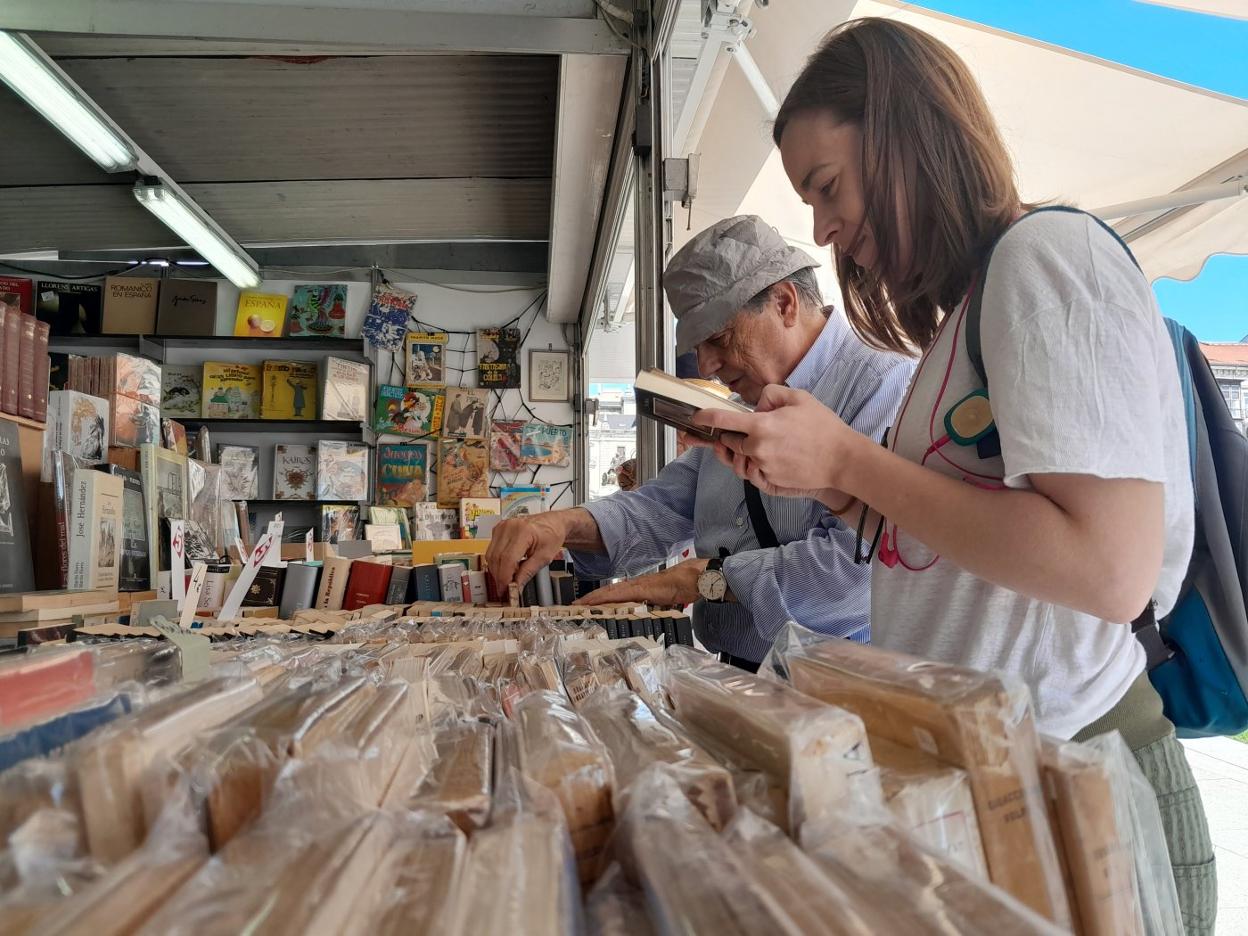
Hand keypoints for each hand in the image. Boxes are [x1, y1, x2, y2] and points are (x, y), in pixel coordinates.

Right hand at [486, 513, 568, 591]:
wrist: (552, 522)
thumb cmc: (552, 535)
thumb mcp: (545, 557)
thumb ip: (528, 572)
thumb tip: (516, 586)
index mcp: (523, 532)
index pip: (507, 559)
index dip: (504, 577)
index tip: (506, 590)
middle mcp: (509, 527)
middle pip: (496, 558)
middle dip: (500, 577)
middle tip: (506, 589)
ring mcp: (502, 527)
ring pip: (491, 555)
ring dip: (496, 571)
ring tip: (507, 580)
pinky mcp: (498, 529)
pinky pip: (491, 550)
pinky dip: (496, 562)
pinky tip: (506, 568)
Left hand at [573, 558, 707, 606]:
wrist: (694, 577)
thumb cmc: (683, 587)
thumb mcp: (666, 601)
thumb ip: (656, 606)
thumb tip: (652, 615)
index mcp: (639, 588)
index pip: (615, 593)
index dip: (599, 598)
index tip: (585, 604)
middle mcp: (635, 585)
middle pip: (607, 592)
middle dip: (590, 599)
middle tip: (573, 605)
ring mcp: (637, 586)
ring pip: (609, 592)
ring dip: (593, 599)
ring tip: (578, 605)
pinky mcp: (641, 589)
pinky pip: (619, 594)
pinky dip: (605, 598)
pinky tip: (596, 602)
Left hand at [693, 385, 862, 497]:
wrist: (842, 459)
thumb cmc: (823, 427)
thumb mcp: (798, 397)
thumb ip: (770, 395)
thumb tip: (756, 407)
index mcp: (760, 426)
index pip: (722, 420)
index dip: (705, 417)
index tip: (696, 417)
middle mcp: (757, 448)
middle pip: (729, 442)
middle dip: (734, 435)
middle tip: (751, 429)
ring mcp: (763, 467)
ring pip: (741, 459)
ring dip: (746, 452)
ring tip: (766, 444)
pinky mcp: (771, 481)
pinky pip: (754, 473)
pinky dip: (758, 465)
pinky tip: (775, 457)